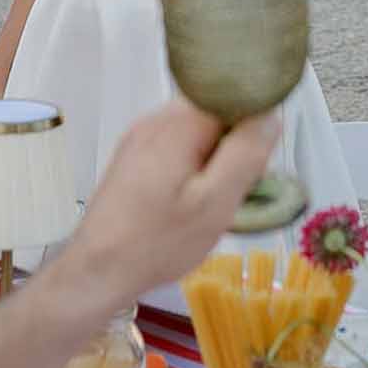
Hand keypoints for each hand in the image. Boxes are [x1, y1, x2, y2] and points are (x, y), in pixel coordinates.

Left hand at [70, 100, 277, 303]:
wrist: (97, 271)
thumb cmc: (158, 241)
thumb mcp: (215, 203)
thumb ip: (246, 154)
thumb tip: (270, 116)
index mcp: (179, 122)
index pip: (233, 96)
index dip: (253, 127)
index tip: (257, 164)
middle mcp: (156, 119)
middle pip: (214, 112)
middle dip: (234, 145)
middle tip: (235, 190)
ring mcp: (140, 137)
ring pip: (196, 132)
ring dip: (213, 159)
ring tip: (210, 201)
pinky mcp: (131, 157)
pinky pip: (176, 147)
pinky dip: (192, 167)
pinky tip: (187, 201)